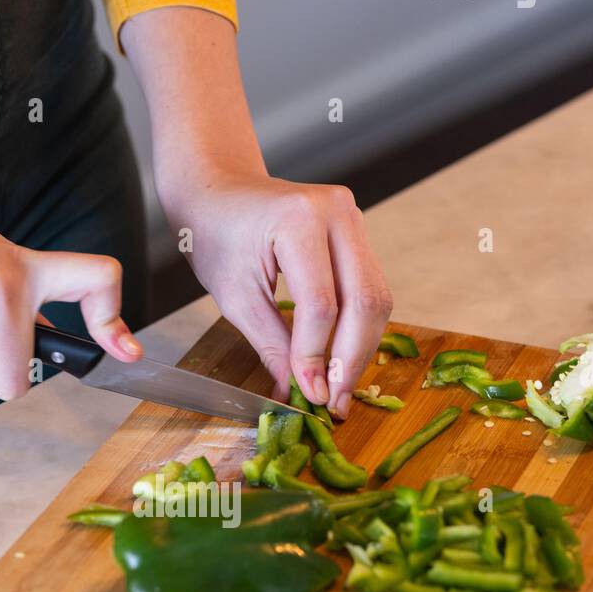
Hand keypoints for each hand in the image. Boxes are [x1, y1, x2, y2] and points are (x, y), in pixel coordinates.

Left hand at [161, 170, 391, 415]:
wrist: (219, 190)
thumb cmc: (216, 236)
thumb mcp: (235, 297)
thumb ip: (272, 345)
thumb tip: (299, 392)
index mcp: (298, 220)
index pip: (321, 305)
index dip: (317, 357)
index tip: (312, 396)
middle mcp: (336, 212)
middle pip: (364, 301)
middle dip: (351, 359)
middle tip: (336, 402)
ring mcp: (352, 217)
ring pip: (376, 297)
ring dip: (360, 348)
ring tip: (339, 388)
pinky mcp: (356, 230)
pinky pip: (369, 287)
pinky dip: (358, 328)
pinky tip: (340, 358)